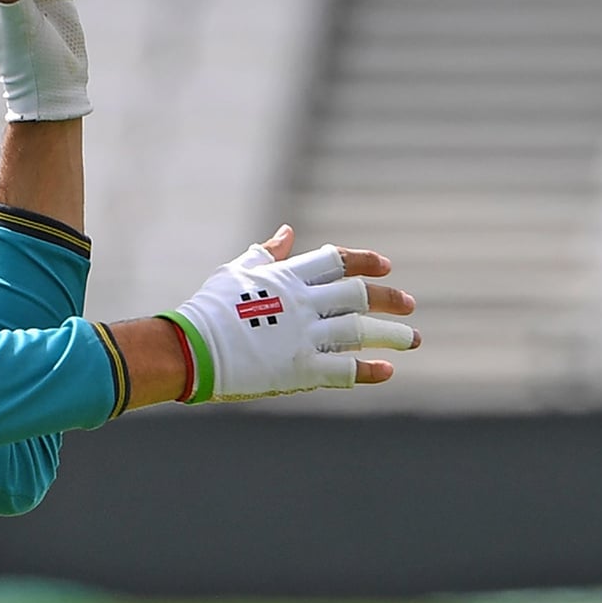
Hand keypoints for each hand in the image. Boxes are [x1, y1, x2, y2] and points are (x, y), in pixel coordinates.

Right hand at [159, 225, 419, 401]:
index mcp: (288, 276)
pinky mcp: (300, 369)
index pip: (338, 260)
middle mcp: (303, 303)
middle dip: (389, 299)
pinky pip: (344, 370)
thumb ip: (268, 253)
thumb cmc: (209, 308)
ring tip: (412, 340)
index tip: (386, 267)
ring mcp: (304, 336)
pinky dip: (367, 370)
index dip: (365, 262)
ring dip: (391, 335)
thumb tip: (288, 231)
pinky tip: (387, 370)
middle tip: (410, 306)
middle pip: (358, 296)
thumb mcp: (237, 271)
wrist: (190, 348)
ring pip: (360, 332)